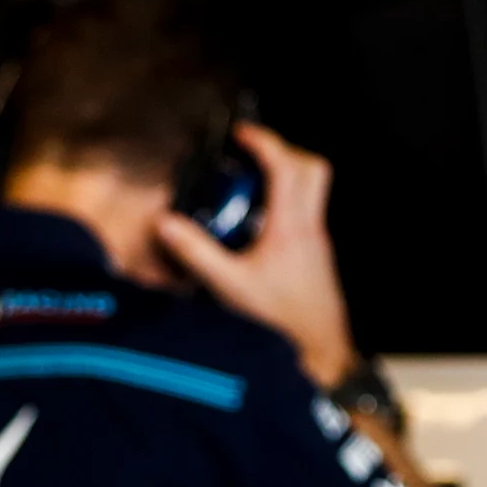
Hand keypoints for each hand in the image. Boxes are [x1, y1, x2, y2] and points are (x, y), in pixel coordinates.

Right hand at [155, 121, 357, 387]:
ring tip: (248, 191)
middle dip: (282, 152)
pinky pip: (306, 216)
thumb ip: (196, 252)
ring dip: (284, 180)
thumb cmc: (282, 323)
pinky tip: (258, 228)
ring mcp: (318, 242)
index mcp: (291, 227)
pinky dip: (284, 207)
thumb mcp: (230, 286)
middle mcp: (311, 229)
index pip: (286, 166)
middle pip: (312, 169)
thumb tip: (165, 223)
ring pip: (313, 192)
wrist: (321, 351)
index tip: (242, 134)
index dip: (264, 142)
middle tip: (252, 155)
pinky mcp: (317, 257)